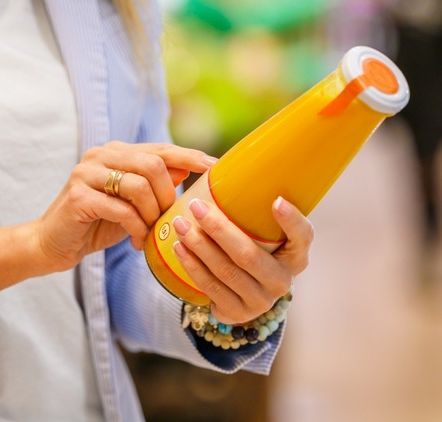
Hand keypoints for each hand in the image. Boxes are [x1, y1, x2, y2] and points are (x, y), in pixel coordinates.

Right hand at [32, 141, 216, 272]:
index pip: (159, 148)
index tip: (214, 166)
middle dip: (167, 196)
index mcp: (114, 152)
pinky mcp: (79, 197)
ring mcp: (86, 174)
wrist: (52, 244)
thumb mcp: (131, 203)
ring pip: (139, 186)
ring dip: (153, 215)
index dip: (188, 156)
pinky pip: (122, 210)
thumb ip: (154, 184)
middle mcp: (99, 155)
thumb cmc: (94, 224)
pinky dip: (137, 228)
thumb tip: (186, 167)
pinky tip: (137, 242)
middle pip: (152, 164)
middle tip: (168, 220)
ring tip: (151, 233)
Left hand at [172, 197, 312, 323]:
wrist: (240, 298)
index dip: (291, 221)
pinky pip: (210, 286)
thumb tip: (223, 168)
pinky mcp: (237, 312)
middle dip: (218, 228)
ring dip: (199, 245)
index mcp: (295, 257)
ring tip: (180, 224)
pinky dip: (192, 265)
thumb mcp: (260, 237)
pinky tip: (179, 248)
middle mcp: (282, 280)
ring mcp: (261, 300)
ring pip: (225, 269)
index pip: (302, 237)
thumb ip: (253, 214)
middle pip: (248, 254)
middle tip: (196, 206)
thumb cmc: (250, 253)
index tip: (276, 201)